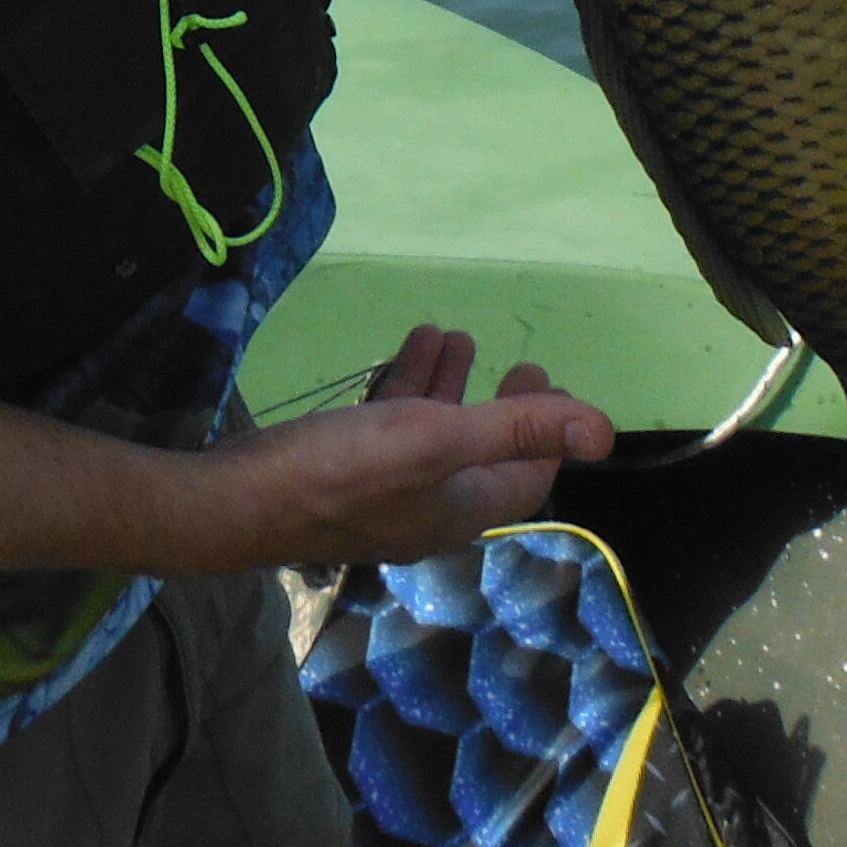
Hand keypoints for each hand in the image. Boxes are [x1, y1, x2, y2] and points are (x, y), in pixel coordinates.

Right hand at [200, 325, 613, 568]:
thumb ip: (518, 430)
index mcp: (461, 509)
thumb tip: (607, 432)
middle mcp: (428, 509)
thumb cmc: (343, 470)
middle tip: (515, 365)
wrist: (239, 501)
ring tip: (453, 336)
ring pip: (431, 436)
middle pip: (482, 457)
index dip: (550, 435)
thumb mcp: (438, 439)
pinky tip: (403, 352)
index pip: (527, 478)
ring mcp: (383, 495)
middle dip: (502, 408)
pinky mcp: (342, 475)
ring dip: (449, 387)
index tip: (550, 384)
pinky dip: (403, 391)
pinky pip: (388, 430)